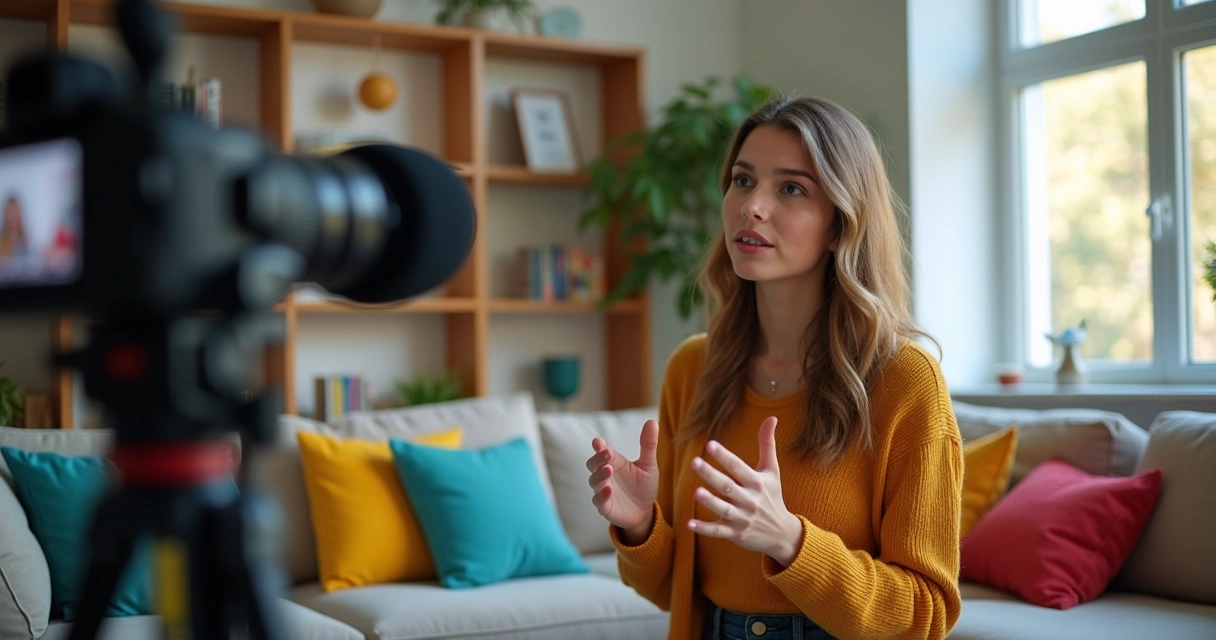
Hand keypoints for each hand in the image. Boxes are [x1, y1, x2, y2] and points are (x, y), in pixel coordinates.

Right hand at [587, 419, 659, 540]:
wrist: (645, 511)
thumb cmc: (644, 485)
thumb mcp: (648, 465)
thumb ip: (648, 445)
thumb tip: (652, 421)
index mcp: (614, 463)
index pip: (602, 452)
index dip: (599, 447)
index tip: (598, 442)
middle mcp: (606, 475)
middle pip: (593, 464)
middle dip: (597, 459)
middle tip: (606, 453)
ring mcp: (603, 491)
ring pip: (594, 482)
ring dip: (600, 475)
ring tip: (609, 469)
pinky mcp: (605, 507)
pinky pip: (598, 501)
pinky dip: (601, 495)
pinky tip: (609, 490)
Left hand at [688, 416, 803, 565]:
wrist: (782, 533)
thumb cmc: (772, 496)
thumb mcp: (772, 470)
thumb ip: (767, 444)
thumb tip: (771, 417)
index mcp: (757, 482)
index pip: (739, 467)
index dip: (725, 456)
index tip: (710, 444)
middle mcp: (750, 500)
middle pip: (728, 486)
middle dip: (711, 474)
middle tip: (694, 462)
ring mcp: (742, 518)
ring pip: (724, 509)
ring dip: (710, 501)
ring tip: (696, 492)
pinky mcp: (735, 533)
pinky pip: (718, 532)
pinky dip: (705, 529)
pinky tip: (690, 524)